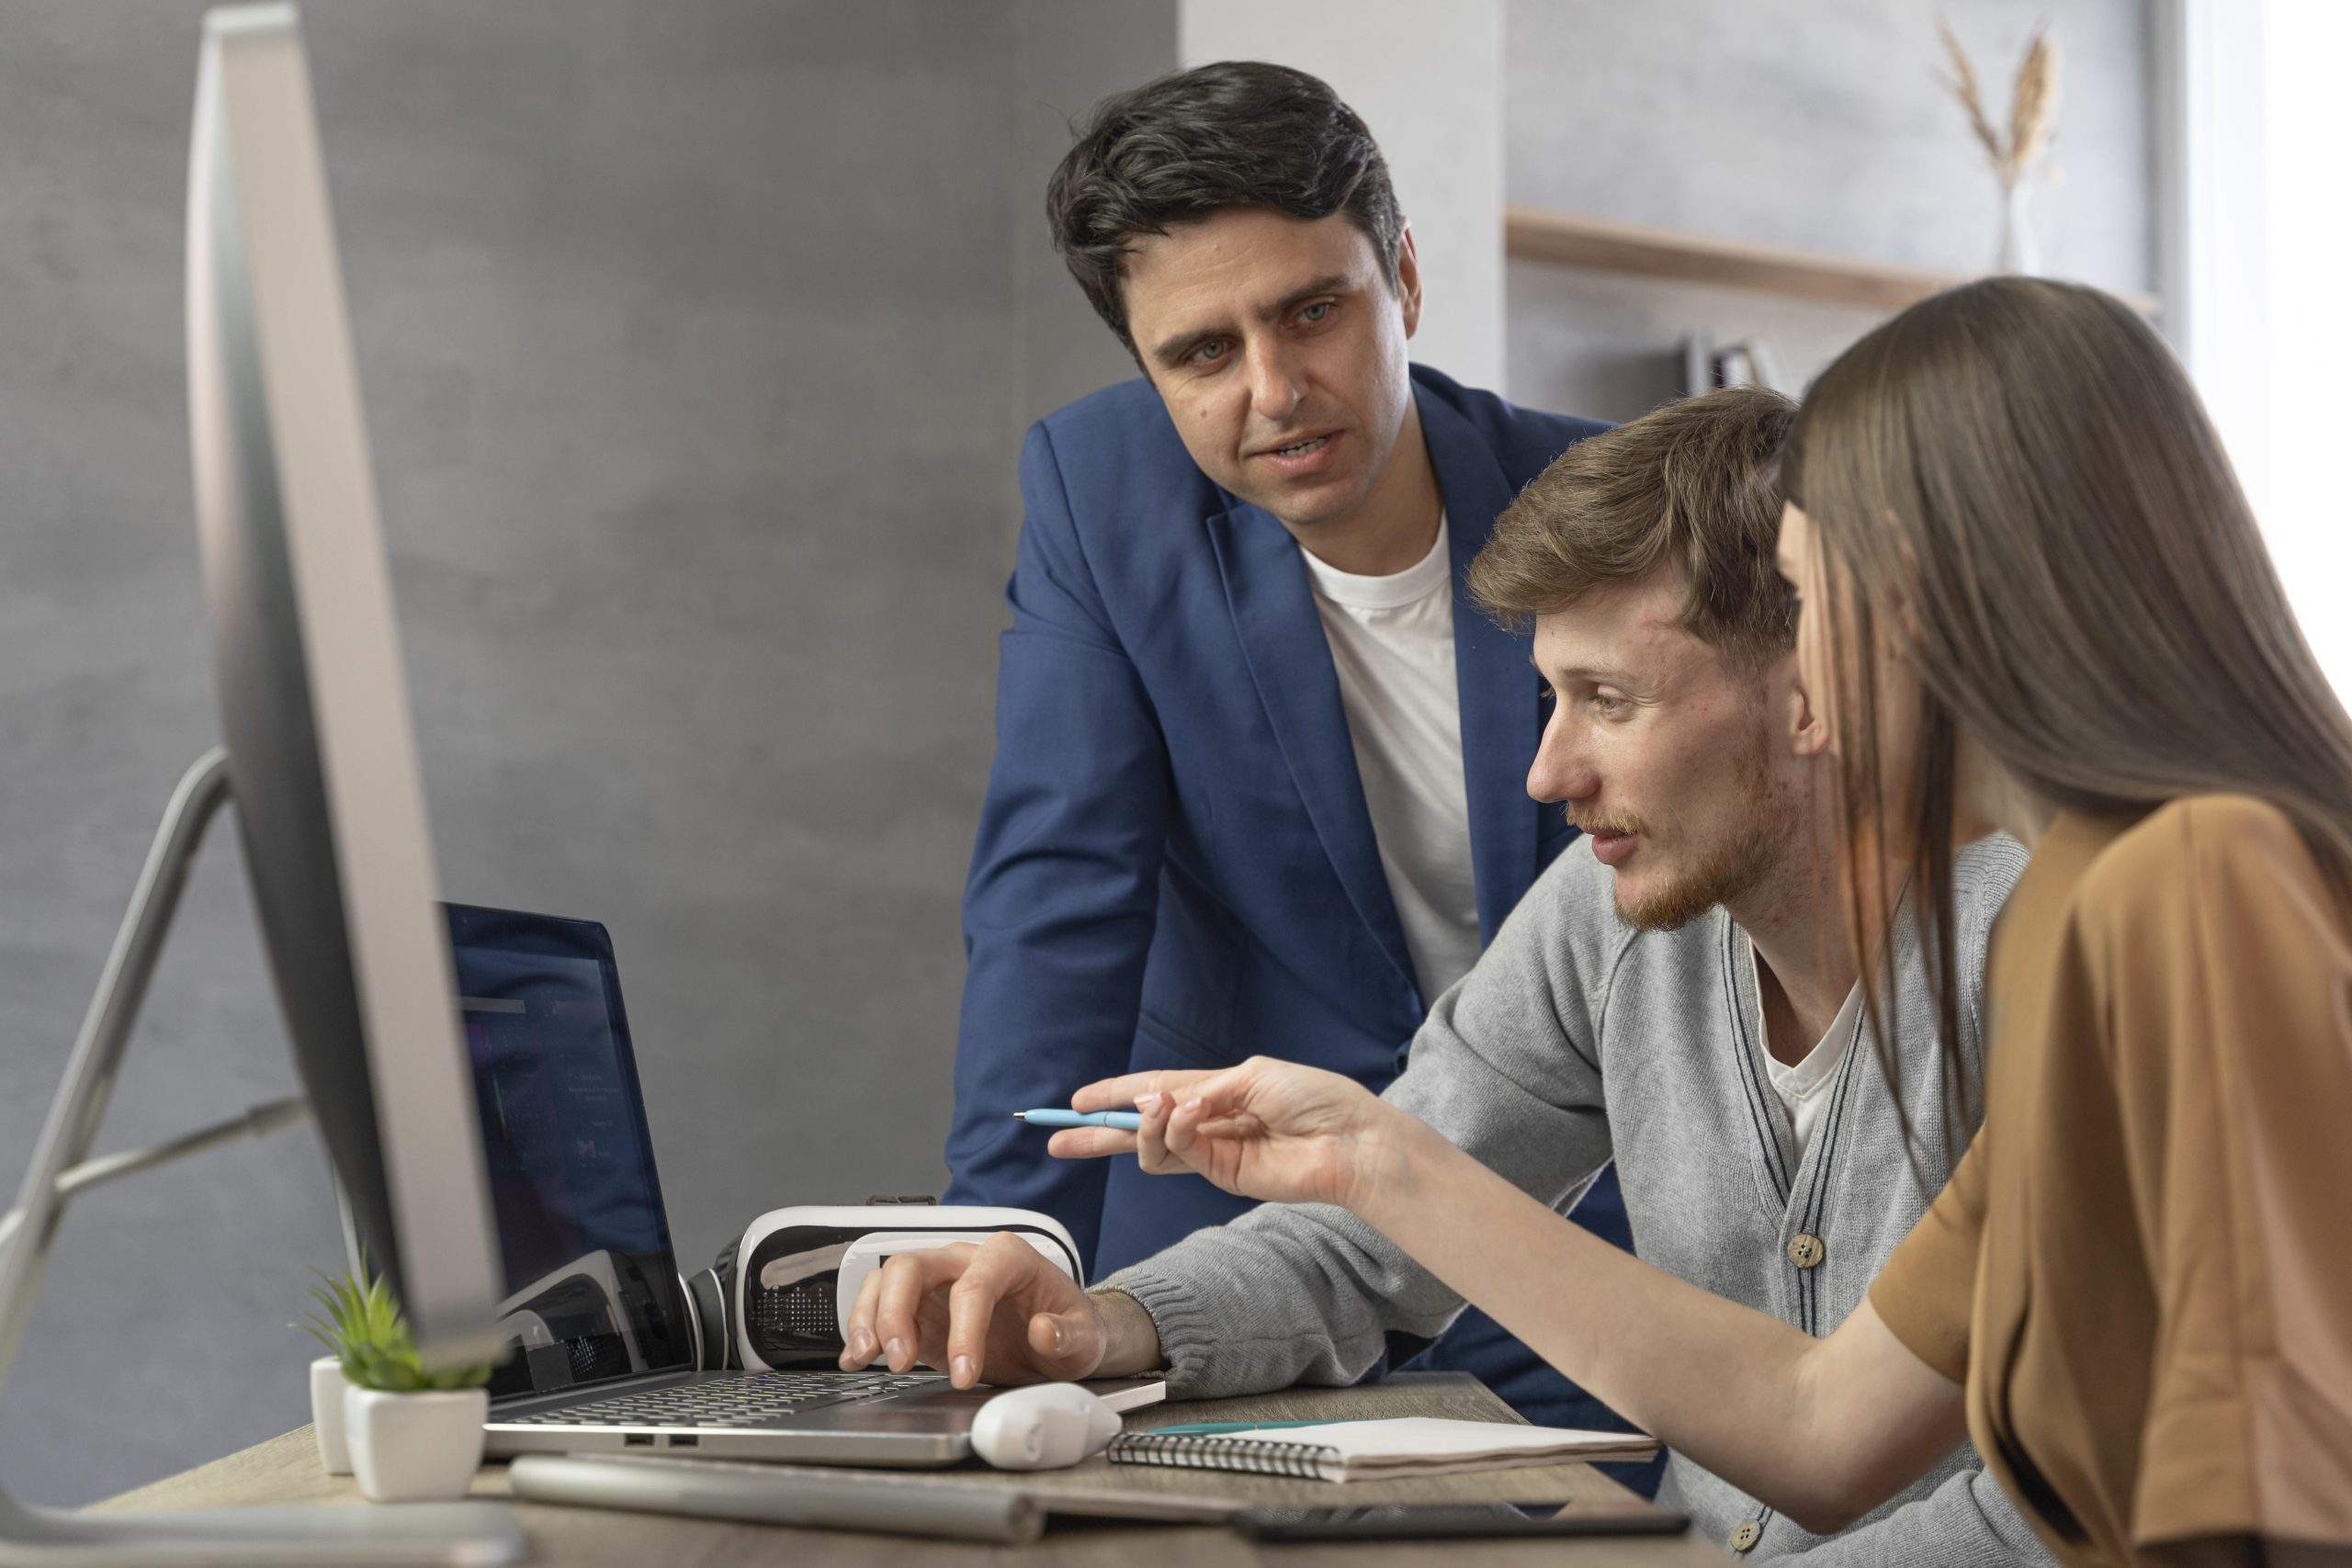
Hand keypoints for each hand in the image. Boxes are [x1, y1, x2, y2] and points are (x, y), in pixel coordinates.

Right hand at [837, 1232, 1155, 1389]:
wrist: (1062, 1339)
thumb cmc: (1072, 1329)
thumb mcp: (1087, 1337)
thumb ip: (1069, 1334)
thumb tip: (1043, 1331)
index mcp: (1008, 1257)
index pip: (974, 1284)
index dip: (964, 1330)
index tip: (965, 1374)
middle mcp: (966, 1262)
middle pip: (912, 1266)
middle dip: (896, 1312)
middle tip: (901, 1361)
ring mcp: (939, 1285)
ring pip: (886, 1281)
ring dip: (870, 1318)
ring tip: (868, 1359)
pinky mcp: (922, 1312)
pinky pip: (881, 1307)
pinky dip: (864, 1330)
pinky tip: (856, 1358)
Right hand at [1047, 1057, 1404, 1211]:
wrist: (1352, 1141)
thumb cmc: (1315, 1099)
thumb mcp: (1253, 1076)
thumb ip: (1202, 1091)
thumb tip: (1162, 1102)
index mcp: (1216, 1091)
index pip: (1153, 1091)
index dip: (1114, 1095)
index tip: (1075, 1101)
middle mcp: (1208, 1123)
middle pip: (1139, 1130)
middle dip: (1097, 1133)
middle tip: (1056, 1137)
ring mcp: (1213, 1153)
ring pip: (1152, 1148)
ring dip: (1142, 1125)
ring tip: (1154, 1107)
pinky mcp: (1222, 1176)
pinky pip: (1179, 1155)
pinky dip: (1173, 1132)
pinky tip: (1187, 1115)